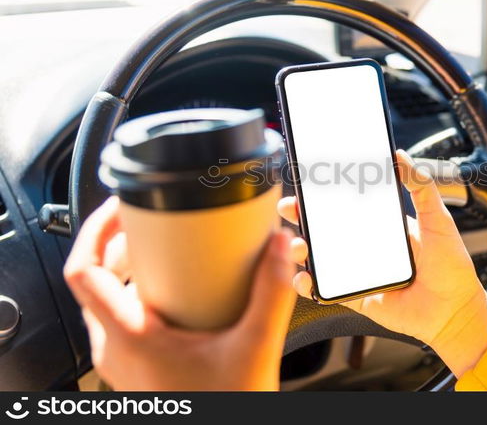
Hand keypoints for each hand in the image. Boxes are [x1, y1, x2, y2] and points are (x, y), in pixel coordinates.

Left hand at [64, 197, 297, 390]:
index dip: (94, 229)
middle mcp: (116, 349)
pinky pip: (123, 320)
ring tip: (164, 254)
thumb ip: (272, 295)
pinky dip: (140, 294)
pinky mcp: (136, 367)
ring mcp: (123, 362)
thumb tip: (278, 248)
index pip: (83, 271)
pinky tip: (176, 293)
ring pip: (107, 301)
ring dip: (129, 270)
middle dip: (121, 245)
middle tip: (152, 226)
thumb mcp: (254, 348)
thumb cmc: (223, 408)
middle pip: (96, 281)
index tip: (119, 208)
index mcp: (130, 339)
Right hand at [277, 150, 486, 376]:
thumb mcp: (438, 220)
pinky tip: (305, 277)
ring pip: (319, 257)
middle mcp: (366, 247)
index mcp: (382, 227)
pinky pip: (325, 290)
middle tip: (290, 207)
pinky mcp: (355, 296)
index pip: (347, 205)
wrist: (456, 311)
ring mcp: (358, 272)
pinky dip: (309, 285)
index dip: (324, 195)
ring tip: (298, 244)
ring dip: (300, 249)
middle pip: (324, 229)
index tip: (308, 182)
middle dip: (301, 217)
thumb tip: (402, 156)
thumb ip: (421, 188)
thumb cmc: (452, 267)